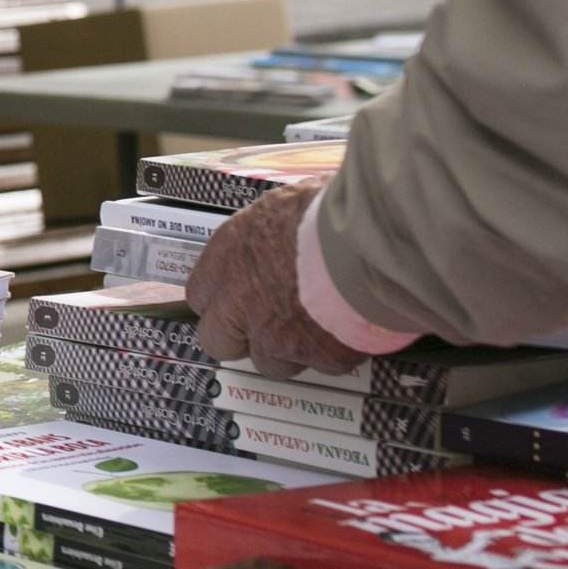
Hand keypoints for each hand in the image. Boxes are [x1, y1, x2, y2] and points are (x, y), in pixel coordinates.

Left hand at [185, 182, 362, 379]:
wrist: (366, 243)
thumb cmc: (327, 212)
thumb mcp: (285, 204)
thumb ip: (273, 228)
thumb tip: (284, 225)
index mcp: (227, 260)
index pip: (201, 296)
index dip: (222, 302)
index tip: (239, 300)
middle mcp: (241, 304)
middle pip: (219, 341)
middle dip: (241, 339)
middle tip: (270, 326)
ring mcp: (276, 336)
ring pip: (271, 363)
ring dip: (290, 351)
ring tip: (320, 325)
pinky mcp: (318, 357)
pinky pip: (322, 364)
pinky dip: (335, 353)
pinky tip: (351, 329)